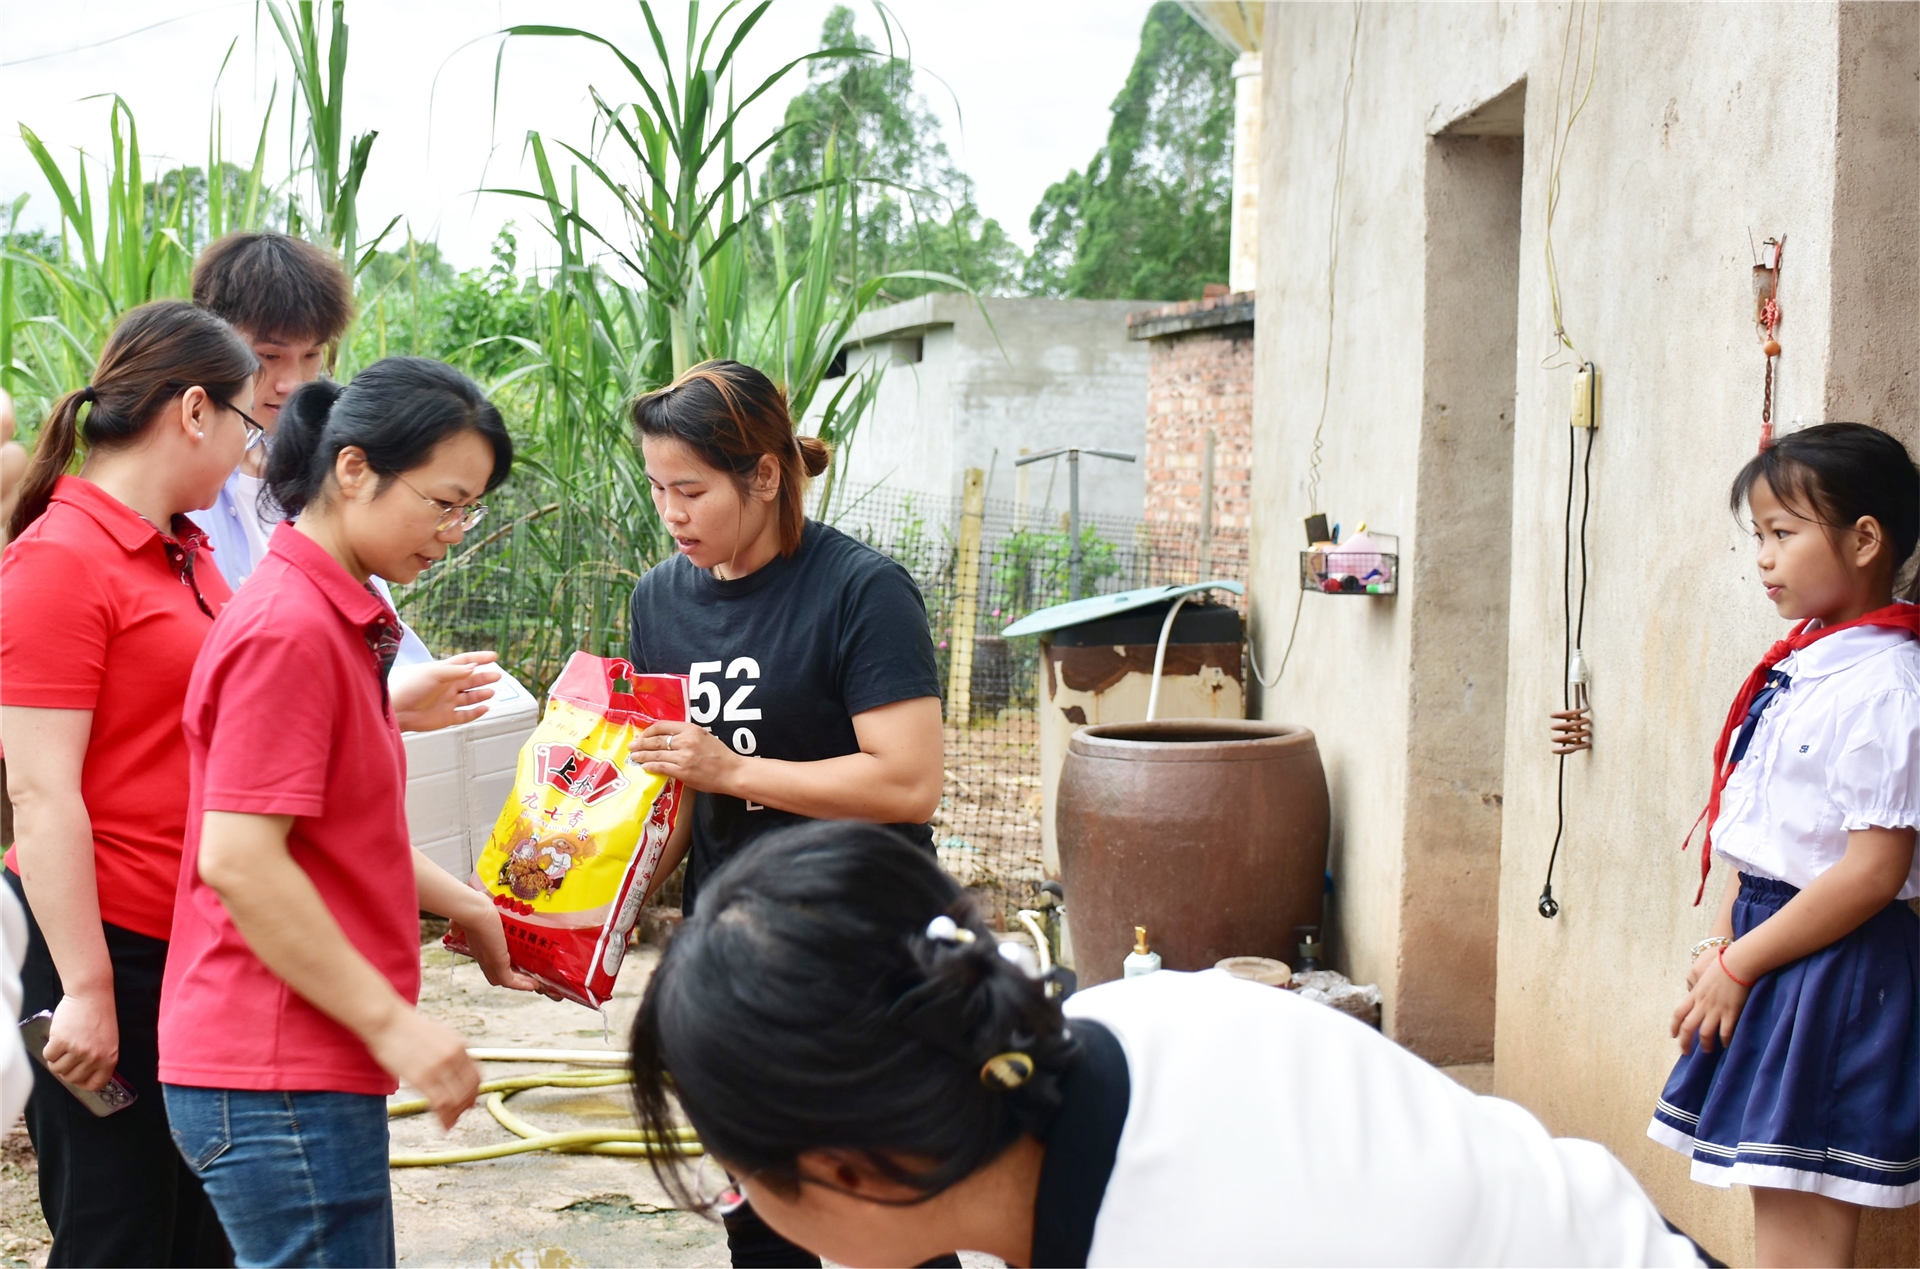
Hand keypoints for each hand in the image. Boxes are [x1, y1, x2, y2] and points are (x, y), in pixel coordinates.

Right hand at [42, 990, 118, 1091]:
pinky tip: (57, 1038)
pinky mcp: (62, 1042)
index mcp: (109, 1058)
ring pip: (58, 1069)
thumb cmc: (99, 1016)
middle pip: (72, 1078)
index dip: (83, 1083)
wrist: (91, 995)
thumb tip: (81, 1076)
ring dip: (56, 1060)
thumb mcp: (108, 1041)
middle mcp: (94, 1057)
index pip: (95, 1084)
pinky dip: (49, 1049)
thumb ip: (99, 1058)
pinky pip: (49, 1056)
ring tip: (62, 1046)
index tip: (77, 1078)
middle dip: (66, 1070)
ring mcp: (78, 1050)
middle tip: (66, 1057)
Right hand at [366, 1006, 480, 1129]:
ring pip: (457, 1099)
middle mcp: (454, 1056)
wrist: (386, 1019)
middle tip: (457, 1118)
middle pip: (469, 1090)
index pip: (476, 1076)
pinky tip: (441, 1124)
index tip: (469, 1103)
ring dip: (454, 1115)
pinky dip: (444, 1118)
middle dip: (465, 1107)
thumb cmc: (405, 1027)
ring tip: (448, 1124)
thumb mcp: (437, 1034)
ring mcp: (440, 1067)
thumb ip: (448, 1050)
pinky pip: (441, 1103)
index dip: (474, 1093)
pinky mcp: (423, 1077)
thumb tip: (452, 1067)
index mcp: (459, 1045)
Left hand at [392, 652, 501, 732]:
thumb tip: (474, 668)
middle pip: (471, 680)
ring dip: (482, 694)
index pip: (465, 662)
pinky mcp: (447, 717)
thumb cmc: (411, 689)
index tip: (493, 656)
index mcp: (444, 672)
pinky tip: (484, 708)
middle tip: (497, 675)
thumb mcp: (434, 674)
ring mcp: (448, 702)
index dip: (479, 658)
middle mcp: (447, 686)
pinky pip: (466, 715)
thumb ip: (455, 671)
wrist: (399, 712)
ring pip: (470, 697)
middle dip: (484, 677)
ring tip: (491, 691)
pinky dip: (476, 712)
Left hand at [448, 898, 541, 993]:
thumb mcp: (469, 915)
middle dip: (511, 977)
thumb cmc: (473, 908)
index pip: (489, 962)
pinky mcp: (498, 963)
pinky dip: (522, 985)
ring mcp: (490, 961)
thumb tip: (454, 929)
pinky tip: (534, 985)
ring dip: (519, 982)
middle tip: (527, 975)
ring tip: (534, 982)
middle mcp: (484, 957)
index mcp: (478, 946)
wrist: (473, 910)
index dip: (499, 965)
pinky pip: (510, 981)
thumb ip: (459, 923)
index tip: (513, 964)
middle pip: (496, 976)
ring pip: (504, 980)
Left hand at [632, 720, 740, 793]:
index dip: (649, 731)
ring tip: (634, 756)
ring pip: (656, 754)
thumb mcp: (704, 736)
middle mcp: (685, 741)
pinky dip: (651, 766)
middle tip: (632, 745)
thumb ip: (686, 735)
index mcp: (691, 729)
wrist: (731, 771)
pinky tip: (645, 766)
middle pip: (656, 740)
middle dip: (641, 743)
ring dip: (642, 755)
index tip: (643, 735)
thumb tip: (666, 738)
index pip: (663, 726)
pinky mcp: (683, 772)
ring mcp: (683, 757)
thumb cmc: (719, 755)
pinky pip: (662, 767)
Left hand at [1671, 949, 1751, 1054]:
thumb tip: (1695, 994)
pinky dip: (1724, 1040)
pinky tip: (1725, 1044)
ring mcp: (1716, 1009)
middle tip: (1685, 1052)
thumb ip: (1698, 988)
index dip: (1674, 1026)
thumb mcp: (1703, 976)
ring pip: (1704, 1033)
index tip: (1673, 1035)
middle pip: (1688, 1027)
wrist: (1737, 964)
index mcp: (1694, 995)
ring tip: (1707, 1051)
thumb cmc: (1722, 966)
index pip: (1678, 1013)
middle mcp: (1702, 1004)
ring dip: (1705, 1044)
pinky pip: (1725, 1032)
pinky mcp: (1731, 1012)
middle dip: (1684, 1042)